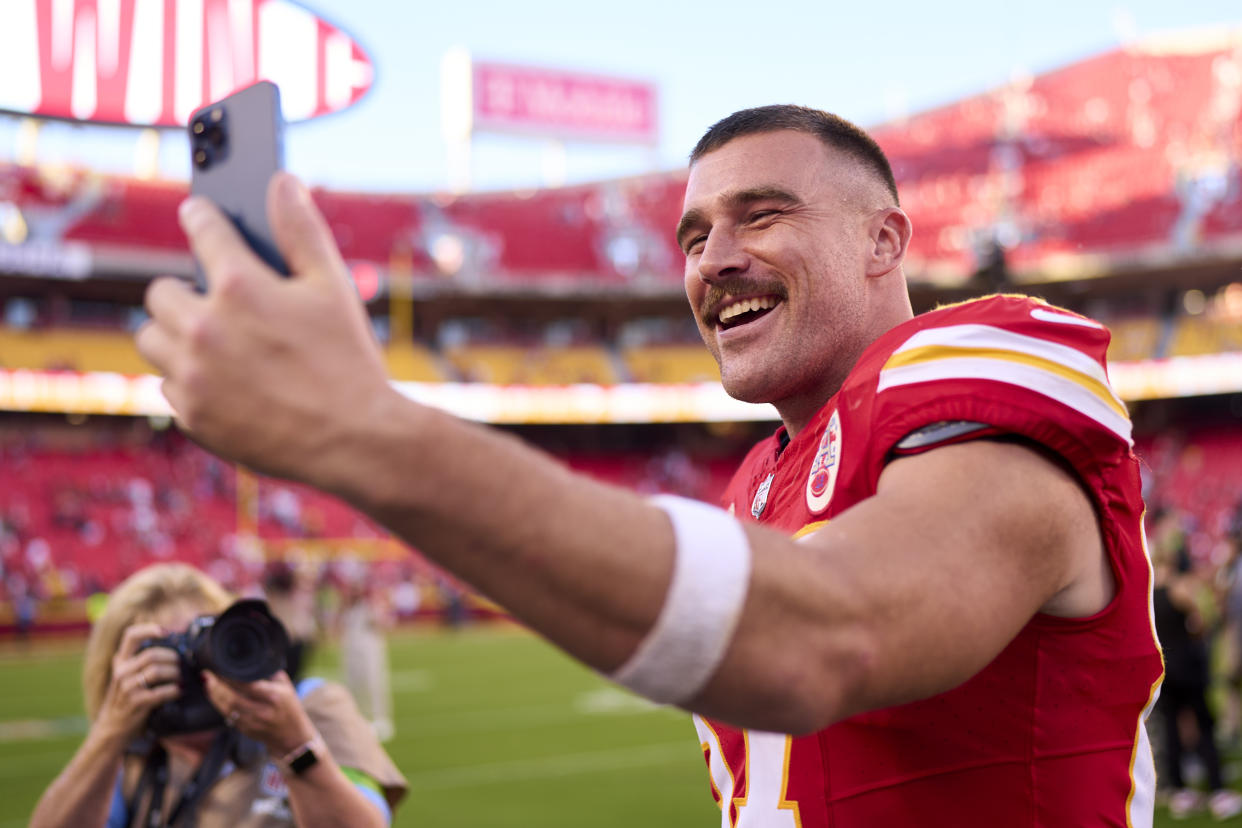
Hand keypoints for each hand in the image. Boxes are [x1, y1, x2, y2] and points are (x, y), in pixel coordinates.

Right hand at [94, 623, 181, 741]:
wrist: (111, 728)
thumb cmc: (126, 699)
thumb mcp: (127, 676)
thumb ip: (140, 662)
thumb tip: (171, 646)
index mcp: (121, 662)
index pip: (131, 636)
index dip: (149, 629)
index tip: (166, 631)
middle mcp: (121, 672)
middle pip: (151, 654)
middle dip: (172, 658)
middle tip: (181, 664)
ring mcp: (127, 687)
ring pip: (157, 671)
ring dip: (175, 674)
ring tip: (181, 678)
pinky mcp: (135, 702)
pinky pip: (161, 692)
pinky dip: (175, 690)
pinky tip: (179, 691)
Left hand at [135, 173, 393, 487]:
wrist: (355, 439)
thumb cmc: (348, 359)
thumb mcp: (333, 287)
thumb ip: (301, 230)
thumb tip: (282, 182)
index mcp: (241, 286)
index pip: (201, 229)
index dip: (202, 217)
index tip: (200, 216)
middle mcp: (205, 327)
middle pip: (159, 292)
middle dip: (186, 293)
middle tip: (217, 304)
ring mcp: (194, 375)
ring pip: (152, 339)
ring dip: (176, 336)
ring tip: (216, 344)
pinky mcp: (192, 415)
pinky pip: (167, 385)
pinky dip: (190, 381)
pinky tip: (229, 383)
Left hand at [203, 670, 316, 756]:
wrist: (292, 736)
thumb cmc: (290, 708)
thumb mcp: (286, 687)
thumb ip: (270, 675)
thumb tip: (253, 662)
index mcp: (273, 697)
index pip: (247, 686)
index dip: (231, 678)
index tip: (220, 669)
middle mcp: (262, 711)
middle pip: (233, 699)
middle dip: (216, 687)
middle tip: (206, 675)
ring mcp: (253, 723)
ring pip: (227, 709)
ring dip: (214, 697)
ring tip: (207, 684)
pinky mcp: (246, 731)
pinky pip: (228, 716)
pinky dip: (220, 706)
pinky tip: (215, 697)